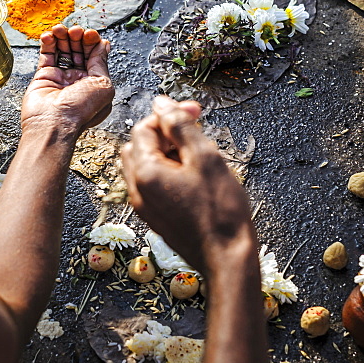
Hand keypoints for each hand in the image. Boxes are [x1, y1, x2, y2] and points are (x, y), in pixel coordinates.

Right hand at [20, 25, 113, 134]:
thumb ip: (101, 62)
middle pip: (79, 50)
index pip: (95, 56)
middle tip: (75, 31)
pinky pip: (46, 55)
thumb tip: (104, 45)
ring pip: (63, 50)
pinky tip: (49, 35)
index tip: (89, 34)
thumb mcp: (103, 84)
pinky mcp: (44, 77)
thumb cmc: (80, 110)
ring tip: (60, 29)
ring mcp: (61, 78)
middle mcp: (78, 81)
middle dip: (77, 38)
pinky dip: (48, 43)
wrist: (54, 124)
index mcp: (96, 84)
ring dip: (62, 37)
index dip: (92, 42)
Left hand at [121, 96, 254, 274]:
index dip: (169, 115)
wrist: (226, 258)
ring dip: (167, 152)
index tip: (194, 112)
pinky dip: (168, 171)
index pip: (143, 128)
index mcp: (145, 172)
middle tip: (195, 130)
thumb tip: (162, 103)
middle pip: (139, 145)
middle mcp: (137, 189)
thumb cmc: (220, 212)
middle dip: (165, 133)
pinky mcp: (156, 217)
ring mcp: (145, 205)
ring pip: (145, 165)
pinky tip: (193, 175)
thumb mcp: (205, 157)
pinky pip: (153, 184)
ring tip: (197, 154)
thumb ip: (180, 126)